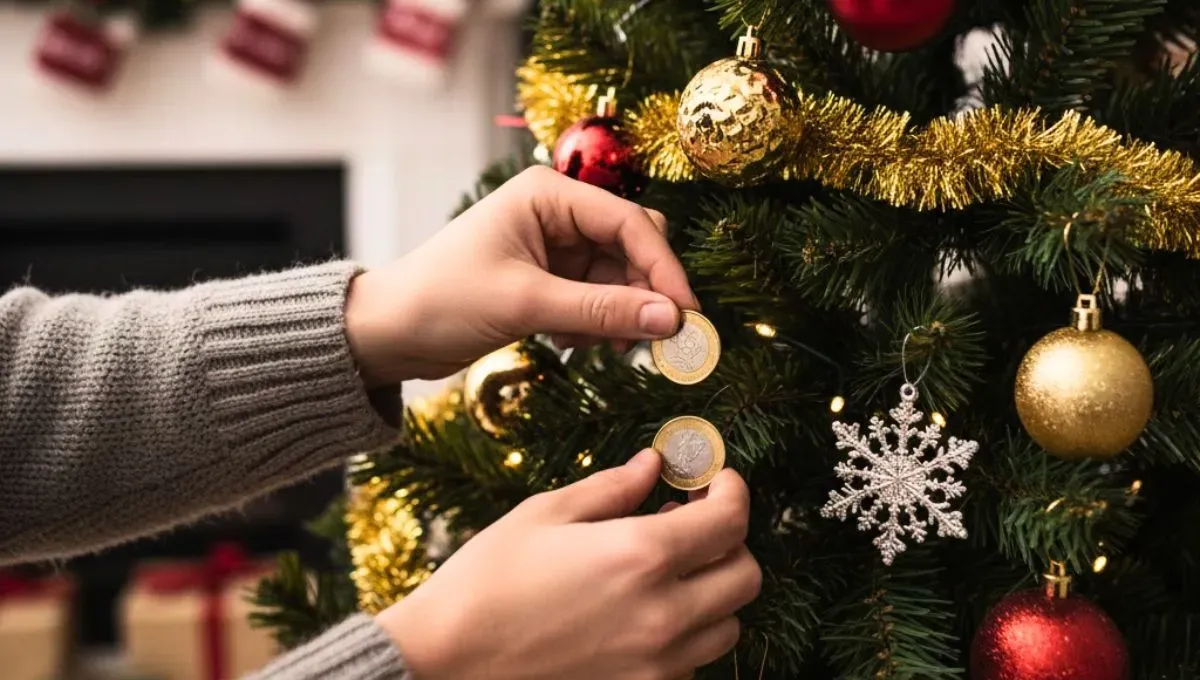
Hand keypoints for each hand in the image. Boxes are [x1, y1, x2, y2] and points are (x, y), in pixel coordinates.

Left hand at [345, 166, 698, 383]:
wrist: (387, 333)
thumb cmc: (443, 301)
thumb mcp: (527, 305)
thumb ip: (603, 311)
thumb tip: (673, 320)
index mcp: (548, 194)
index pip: (629, 222)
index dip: (663, 268)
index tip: (686, 315)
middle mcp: (557, 213)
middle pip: (632, 246)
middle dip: (644, 292)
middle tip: (653, 341)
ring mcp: (555, 247)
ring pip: (620, 278)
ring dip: (619, 315)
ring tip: (597, 348)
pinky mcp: (550, 280)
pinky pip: (598, 299)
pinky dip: (598, 325)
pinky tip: (571, 345)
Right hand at [376, 450, 760, 679]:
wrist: (447, 660)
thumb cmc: (489, 579)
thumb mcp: (546, 514)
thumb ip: (613, 487)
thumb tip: (653, 465)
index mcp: (642, 555)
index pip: (731, 521)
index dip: (733, 492)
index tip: (718, 482)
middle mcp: (663, 614)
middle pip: (746, 577)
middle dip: (730, 543)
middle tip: (693, 524)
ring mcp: (656, 663)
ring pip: (727, 627)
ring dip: (713, 594)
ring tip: (670, 572)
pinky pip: (692, 664)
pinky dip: (685, 636)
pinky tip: (645, 614)